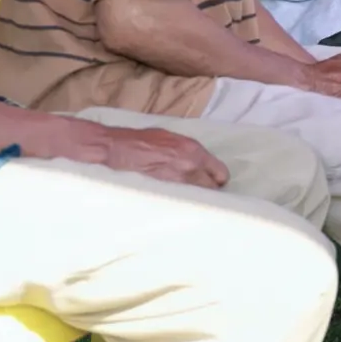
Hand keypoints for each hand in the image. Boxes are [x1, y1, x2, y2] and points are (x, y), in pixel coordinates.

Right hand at [83, 122, 228, 188]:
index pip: (221, 173)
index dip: (218, 178)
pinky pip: (182, 202)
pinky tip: (176, 200)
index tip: (215, 181)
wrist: (119, 150)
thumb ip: (190, 151)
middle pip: (212, 189)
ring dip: (195, 198)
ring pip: (198, 198)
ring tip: (188, 197)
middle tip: (201, 191)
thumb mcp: (173, 138)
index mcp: (194, 152)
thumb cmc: (143, 141)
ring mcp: (177, 183)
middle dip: (208, 190)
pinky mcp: (165, 194)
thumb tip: (199, 162)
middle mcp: (190, 168)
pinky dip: (182, 202)